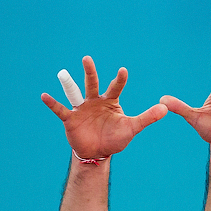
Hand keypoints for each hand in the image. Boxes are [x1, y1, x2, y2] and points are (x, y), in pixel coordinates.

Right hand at [42, 58, 166, 158]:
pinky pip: (61, 109)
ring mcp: (81, 108)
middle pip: (92, 84)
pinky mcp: (71, 118)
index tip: (123, 71)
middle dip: (90, 72)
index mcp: (110, 101)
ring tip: (62, 72)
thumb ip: (147, 117)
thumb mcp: (132, 128)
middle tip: (87, 58)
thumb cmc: (115, 138)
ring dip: (69, 83)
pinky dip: (53, 104)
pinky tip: (44, 96)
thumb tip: (165, 108)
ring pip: (75, 92)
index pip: (115, 87)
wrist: (98, 152)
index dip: (119, 80)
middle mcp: (94, 101)